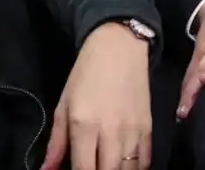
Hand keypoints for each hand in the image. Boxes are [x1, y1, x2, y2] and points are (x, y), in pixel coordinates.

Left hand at [41, 21, 151, 169]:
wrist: (120, 47)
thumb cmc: (86, 75)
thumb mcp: (63, 106)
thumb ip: (56, 143)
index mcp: (84, 126)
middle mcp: (110, 131)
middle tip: (93, 168)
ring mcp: (132, 129)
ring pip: (129, 169)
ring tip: (109, 168)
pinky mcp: (148, 124)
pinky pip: (145, 158)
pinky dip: (137, 168)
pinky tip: (126, 167)